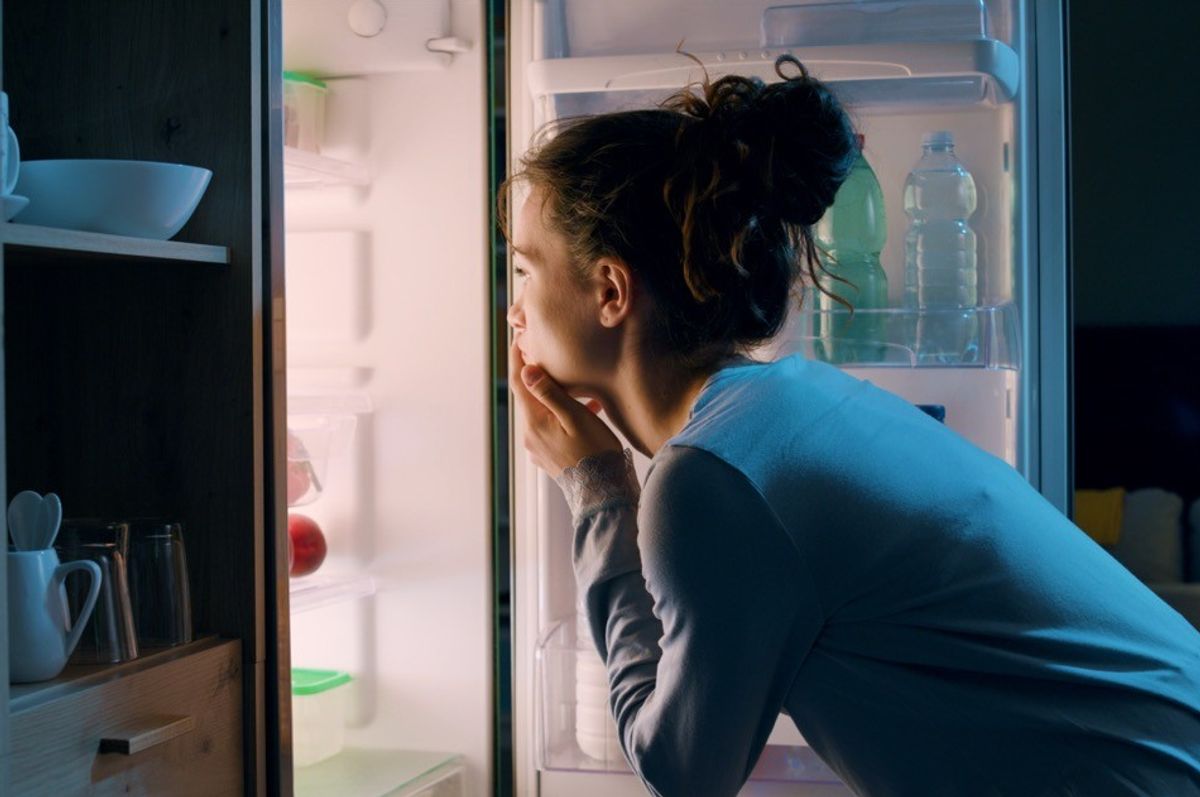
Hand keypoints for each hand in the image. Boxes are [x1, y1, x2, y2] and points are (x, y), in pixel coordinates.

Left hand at [509, 338, 621, 479]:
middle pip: (528, 397)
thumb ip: (550, 394)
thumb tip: (527, 371)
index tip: (517, 339)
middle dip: (536, 376)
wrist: (602, 493)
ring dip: (553, 397)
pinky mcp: (547, 456)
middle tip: (545, 353)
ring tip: (574, 385)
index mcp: (534, 423)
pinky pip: (549, 428)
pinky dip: (559, 414)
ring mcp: (537, 448)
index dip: (517, 359)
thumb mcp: (576, 417)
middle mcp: (530, 436)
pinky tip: (582, 412)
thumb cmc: (595, 452)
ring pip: (540, 412)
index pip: (518, 383)